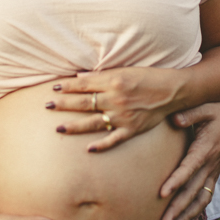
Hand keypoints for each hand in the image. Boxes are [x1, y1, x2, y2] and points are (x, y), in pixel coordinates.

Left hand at [46, 67, 180, 151]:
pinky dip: (101, 145)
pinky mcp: (132, 129)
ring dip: (74, 126)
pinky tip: (88, 149)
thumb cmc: (148, 77)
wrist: (172, 90)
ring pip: (93, 122)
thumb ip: (101, 75)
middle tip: (46, 105)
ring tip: (58, 128)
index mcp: (113, 81)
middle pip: (84, 103)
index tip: (54, 88)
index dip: (68, 87)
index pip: (84, 85)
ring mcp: (123, 116)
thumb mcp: (124, 70)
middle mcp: (116, 99)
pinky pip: (114, 139)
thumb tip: (79, 77)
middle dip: (64, 104)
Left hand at [160, 101, 219, 219]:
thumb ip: (189, 114)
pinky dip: (196, 209)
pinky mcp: (215, 174)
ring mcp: (214, 171)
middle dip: (178, 209)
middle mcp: (210, 164)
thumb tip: (173, 120)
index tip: (162, 194)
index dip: (176, 181)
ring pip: (200, 198)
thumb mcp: (206, 109)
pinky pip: (206, 196)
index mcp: (205, 149)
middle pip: (193, 191)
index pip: (189, 168)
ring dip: (186, 215)